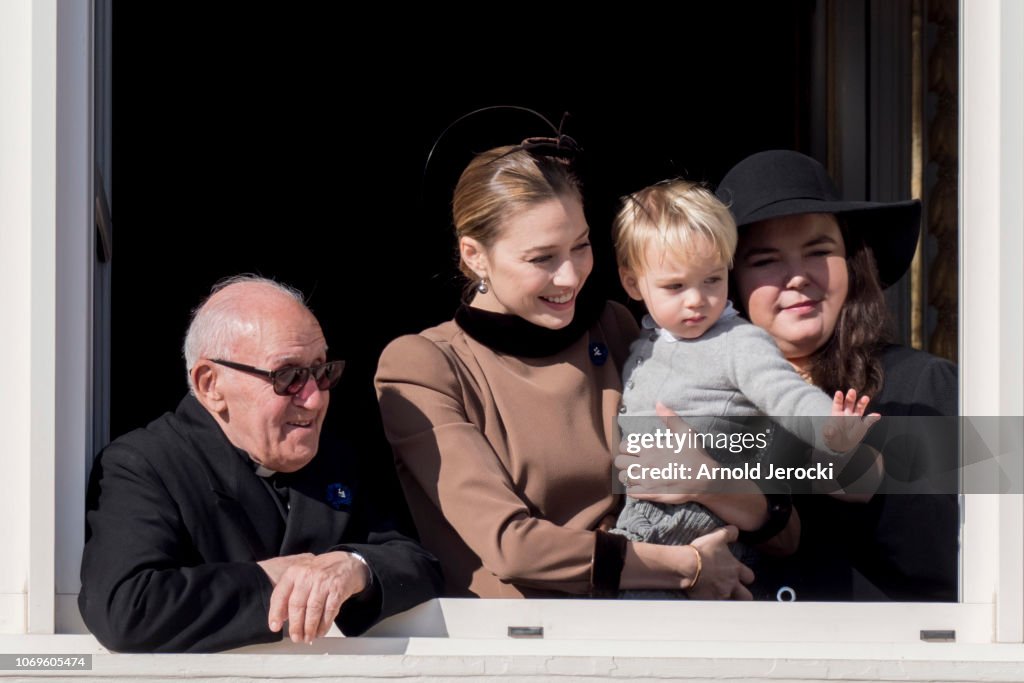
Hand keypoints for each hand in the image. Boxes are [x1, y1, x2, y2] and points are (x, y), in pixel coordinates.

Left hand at [263, 551, 370, 642]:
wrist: (346, 563)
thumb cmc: (321, 572)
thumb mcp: (302, 575)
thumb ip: (290, 593)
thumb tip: (281, 617)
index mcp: (294, 572)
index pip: (280, 594)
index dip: (276, 613)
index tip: (275, 627)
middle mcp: (307, 575)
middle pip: (297, 605)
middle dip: (295, 626)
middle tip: (296, 637)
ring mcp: (324, 582)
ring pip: (313, 610)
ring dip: (310, 628)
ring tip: (308, 637)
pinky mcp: (338, 589)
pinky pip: (329, 611)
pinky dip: (324, 625)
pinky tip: (321, 631)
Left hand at [615, 403, 768, 530]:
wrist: (706, 480)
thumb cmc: (695, 455)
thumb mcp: (685, 432)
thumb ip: (670, 417)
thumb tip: (658, 403)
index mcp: (650, 448)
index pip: (623, 446)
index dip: (626, 448)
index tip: (633, 450)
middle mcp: (645, 464)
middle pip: (619, 462)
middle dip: (623, 461)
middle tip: (632, 463)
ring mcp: (646, 480)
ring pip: (622, 478)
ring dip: (626, 476)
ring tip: (635, 474)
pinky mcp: (650, 494)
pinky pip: (630, 493)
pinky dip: (632, 490)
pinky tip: (640, 486)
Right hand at [687, 525, 754, 599]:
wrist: (687, 566)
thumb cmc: (703, 552)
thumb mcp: (716, 537)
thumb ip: (728, 533)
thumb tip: (736, 530)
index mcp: (735, 569)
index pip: (750, 577)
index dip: (746, 577)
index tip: (741, 575)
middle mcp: (731, 584)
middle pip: (746, 596)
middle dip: (743, 595)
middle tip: (736, 592)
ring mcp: (721, 594)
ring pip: (732, 603)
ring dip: (728, 600)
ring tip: (720, 597)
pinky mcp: (709, 601)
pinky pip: (715, 606)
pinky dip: (712, 603)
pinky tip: (706, 600)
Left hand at [822, 389, 880, 452]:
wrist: (842, 444)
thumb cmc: (833, 437)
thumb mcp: (829, 435)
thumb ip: (829, 432)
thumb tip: (828, 430)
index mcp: (837, 414)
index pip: (837, 404)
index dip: (838, 398)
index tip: (838, 392)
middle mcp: (847, 413)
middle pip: (849, 403)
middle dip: (850, 397)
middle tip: (852, 391)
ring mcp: (855, 418)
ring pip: (859, 408)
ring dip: (862, 402)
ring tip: (865, 398)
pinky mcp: (863, 425)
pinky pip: (869, 420)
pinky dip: (873, 417)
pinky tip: (877, 415)